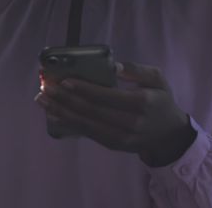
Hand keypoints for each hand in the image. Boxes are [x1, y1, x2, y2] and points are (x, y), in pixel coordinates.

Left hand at [35, 61, 196, 166]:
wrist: (168, 135)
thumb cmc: (160, 101)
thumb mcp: (158, 79)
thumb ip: (138, 70)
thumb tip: (114, 66)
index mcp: (142, 102)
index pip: (108, 96)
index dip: (85, 89)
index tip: (65, 80)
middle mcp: (131, 122)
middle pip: (92, 110)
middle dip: (66, 99)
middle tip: (45, 87)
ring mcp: (121, 137)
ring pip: (86, 124)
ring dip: (61, 112)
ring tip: (42, 100)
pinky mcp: (114, 145)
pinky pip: (88, 134)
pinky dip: (68, 124)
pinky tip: (53, 115)